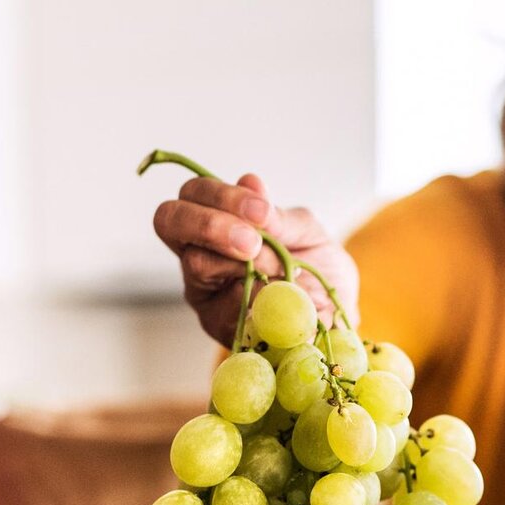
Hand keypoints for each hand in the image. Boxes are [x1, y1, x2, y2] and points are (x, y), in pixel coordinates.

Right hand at [153, 174, 358, 346]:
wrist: (334, 310)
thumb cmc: (314, 264)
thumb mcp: (306, 232)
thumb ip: (277, 214)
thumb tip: (249, 182)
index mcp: (219, 218)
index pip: (193, 193)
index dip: (221, 196)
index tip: (261, 211)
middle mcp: (200, 251)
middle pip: (169, 221)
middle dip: (211, 225)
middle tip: (252, 243)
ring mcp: (202, 289)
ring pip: (197, 264)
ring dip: (244, 264)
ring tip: (282, 273)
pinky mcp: (215, 323)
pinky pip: (222, 308)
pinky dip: (257, 299)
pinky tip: (282, 299)